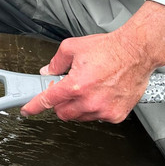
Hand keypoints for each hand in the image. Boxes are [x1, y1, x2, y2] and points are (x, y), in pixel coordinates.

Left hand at [20, 0, 164, 121]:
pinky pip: (98, 117)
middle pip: (63, 113)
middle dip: (60, 104)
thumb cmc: (109, 48)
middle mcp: (89, 101)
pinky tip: (101, 94)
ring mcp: (103, 110)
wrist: (136, 52)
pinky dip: (95, 109)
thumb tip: (47, 71)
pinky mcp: (116, 115)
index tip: (27, 111)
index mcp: (75, 85)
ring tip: (88, 88)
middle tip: (66, 90)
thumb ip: (56, 62)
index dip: (34, 106)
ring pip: (80, 117)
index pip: (48, 100)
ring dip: (78, 107)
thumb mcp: (73, 48)